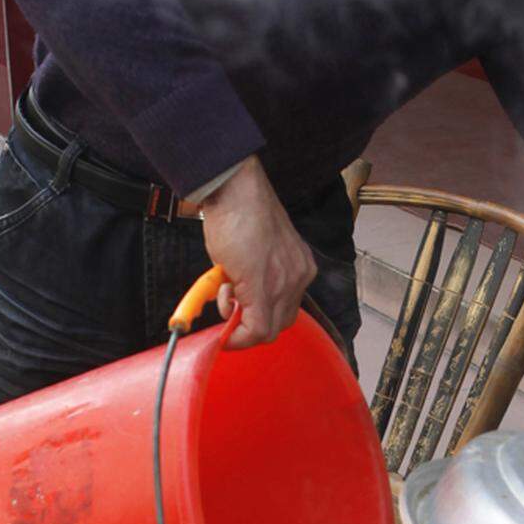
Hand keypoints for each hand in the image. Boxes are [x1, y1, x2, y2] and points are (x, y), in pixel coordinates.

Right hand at [201, 157, 316, 349]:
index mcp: (300, 266)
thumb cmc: (242, 211)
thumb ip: (259, 274)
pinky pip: (256, 328)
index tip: (239, 313)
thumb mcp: (260, 248)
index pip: (287, 309)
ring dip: (240, 324)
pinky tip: (222, 317)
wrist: (234, 189)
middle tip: (228, 307)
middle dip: (250, 325)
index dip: (261, 318)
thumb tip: (239, 298)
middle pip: (281, 323)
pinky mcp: (261, 286)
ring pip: (268, 330)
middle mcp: (299, 276)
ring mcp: (283, 283)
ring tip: (223, 293)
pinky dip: (237, 335)